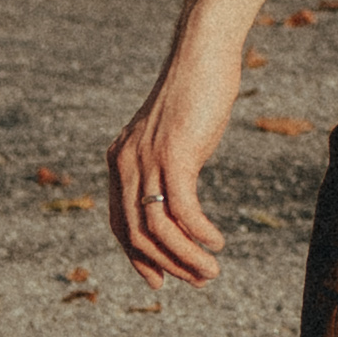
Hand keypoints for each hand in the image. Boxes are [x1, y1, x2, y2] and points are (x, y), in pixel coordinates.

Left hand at [106, 50, 243, 285]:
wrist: (201, 56)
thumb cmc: (193, 94)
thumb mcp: (170, 137)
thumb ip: (165, 165)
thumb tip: (177, 199)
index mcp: (120, 161)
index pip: (120, 224)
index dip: (138, 259)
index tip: (161, 280)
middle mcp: (126, 164)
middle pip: (137, 235)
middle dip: (168, 265)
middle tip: (199, 280)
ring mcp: (148, 160)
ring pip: (159, 229)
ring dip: (186, 258)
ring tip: (212, 272)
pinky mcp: (175, 154)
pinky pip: (182, 209)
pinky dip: (200, 233)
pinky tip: (217, 242)